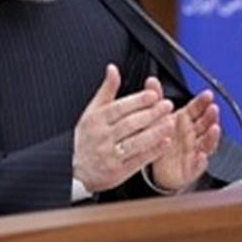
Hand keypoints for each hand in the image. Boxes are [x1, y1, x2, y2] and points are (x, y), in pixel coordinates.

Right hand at [73, 65, 174, 191]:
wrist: (73, 171)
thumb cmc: (86, 138)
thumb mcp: (91, 111)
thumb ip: (106, 90)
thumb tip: (113, 69)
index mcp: (96, 120)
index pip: (119, 108)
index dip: (137, 101)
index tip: (153, 95)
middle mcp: (102, 137)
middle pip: (129, 124)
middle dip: (151, 114)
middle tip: (167, 105)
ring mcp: (110, 156)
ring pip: (135, 142)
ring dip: (155, 132)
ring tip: (169, 122)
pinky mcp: (118, 172)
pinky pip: (138, 160)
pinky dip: (153, 151)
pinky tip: (165, 142)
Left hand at [149, 90, 221, 192]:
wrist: (158, 169)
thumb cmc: (161, 140)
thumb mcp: (156, 118)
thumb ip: (156, 99)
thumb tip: (151, 80)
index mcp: (185, 121)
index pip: (197, 108)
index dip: (203, 102)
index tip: (208, 95)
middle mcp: (192, 135)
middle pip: (205, 124)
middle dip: (211, 116)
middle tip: (213, 109)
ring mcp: (194, 150)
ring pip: (207, 143)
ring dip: (212, 136)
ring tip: (214, 129)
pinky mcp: (192, 167)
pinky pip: (198, 165)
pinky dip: (201, 161)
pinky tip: (202, 156)